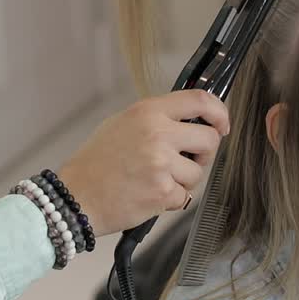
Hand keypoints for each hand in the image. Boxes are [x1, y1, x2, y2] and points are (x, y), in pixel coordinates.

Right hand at [56, 90, 229, 236]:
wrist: (76, 196)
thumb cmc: (96, 162)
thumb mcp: (122, 123)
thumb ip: (157, 118)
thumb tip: (191, 120)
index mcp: (148, 112)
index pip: (199, 100)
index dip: (219, 112)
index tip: (222, 124)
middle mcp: (158, 134)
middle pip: (209, 139)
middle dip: (204, 153)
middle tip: (187, 160)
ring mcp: (161, 164)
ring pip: (197, 172)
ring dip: (183, 180)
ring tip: (155, 180)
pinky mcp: (162, 192)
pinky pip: (184, 196)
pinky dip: (170, 199)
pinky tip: (148, 195)